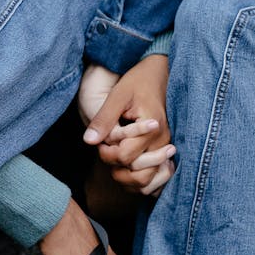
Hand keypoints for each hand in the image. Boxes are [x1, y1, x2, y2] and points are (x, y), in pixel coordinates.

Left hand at [84, 56, 174, 194]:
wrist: (158, 73)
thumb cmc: (137, 81)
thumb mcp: (117, 96)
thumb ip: (104, 119)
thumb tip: (88, 141)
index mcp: (153, 127)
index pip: (125, 156)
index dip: (107, 154)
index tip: (100, 143)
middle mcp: (163, 141)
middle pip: (138, 174)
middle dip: (116, 167)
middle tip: (106, 150)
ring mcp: (166, 148)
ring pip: (147, 182)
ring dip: (127, 178)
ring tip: (115, 159)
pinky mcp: (164, 151)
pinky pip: (155, 178)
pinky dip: (139, 180)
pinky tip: (125, 167)